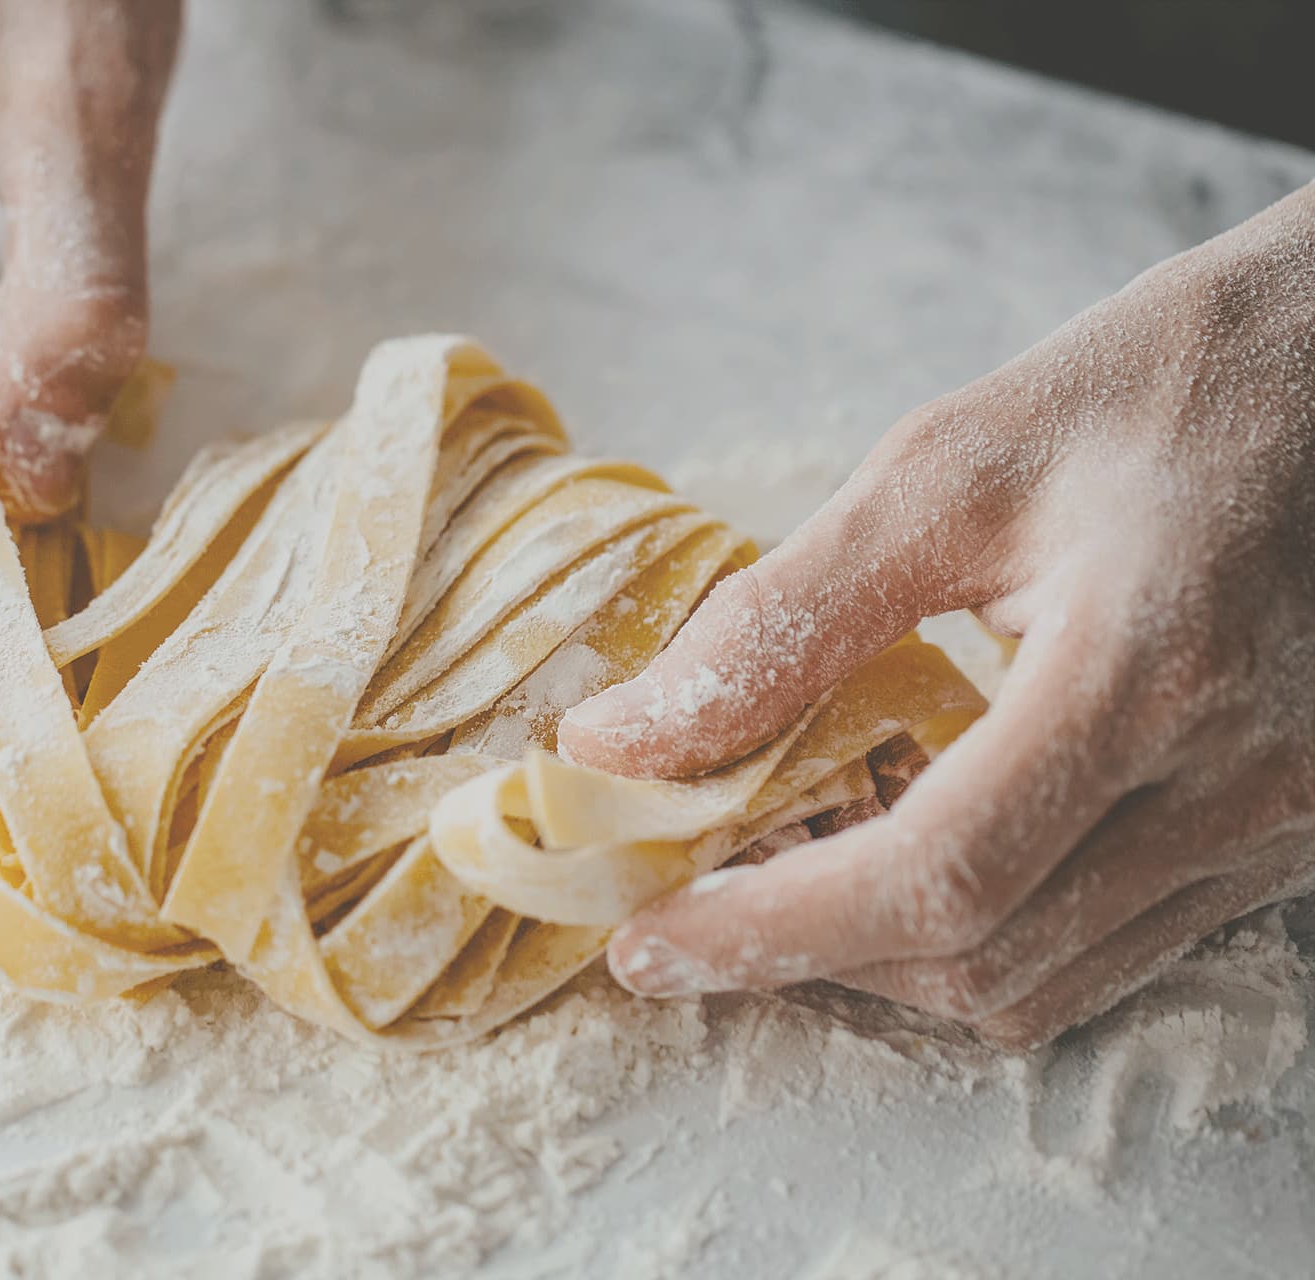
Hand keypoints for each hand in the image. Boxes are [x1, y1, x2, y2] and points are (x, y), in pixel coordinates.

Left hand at [559, 185, 1314, 1046]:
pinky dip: (979, 932)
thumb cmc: (1158, 390)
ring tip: (782, 870)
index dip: (772, 929)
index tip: (647, 943)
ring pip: (1044, 981)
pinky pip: (1107, 947)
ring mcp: (1283, 827)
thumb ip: (776, 620)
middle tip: (689, 903)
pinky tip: (900, 849)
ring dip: (886, 956)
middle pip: (983, 959)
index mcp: (1148, 671)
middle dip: (809, 955)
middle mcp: (1240, 783)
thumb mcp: (943, 470)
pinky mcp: (1290, 840)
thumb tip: (616, 741)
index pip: (937, 875)